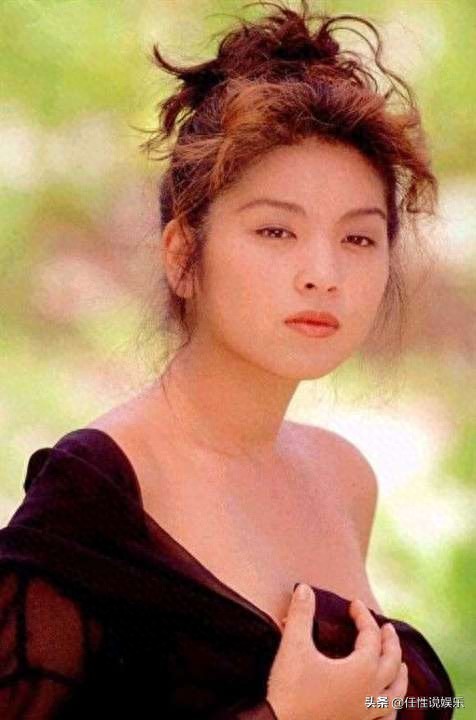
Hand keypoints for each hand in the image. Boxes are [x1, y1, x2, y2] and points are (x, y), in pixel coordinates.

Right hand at [265, 584, 407, 719]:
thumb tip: (304, 588)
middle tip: (387, 628)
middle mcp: (370, 694)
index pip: (371, 637)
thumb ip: (301, 614)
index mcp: (361, 671)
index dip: (364, 616)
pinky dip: (389, 709)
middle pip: (392, 664)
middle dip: (391, 643)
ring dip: (399, 677)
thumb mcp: (294, 646)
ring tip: (400, 667)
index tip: (354, 603)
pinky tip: (385, 708)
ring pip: (395, 696)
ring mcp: (367, 716)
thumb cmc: (290, 690)